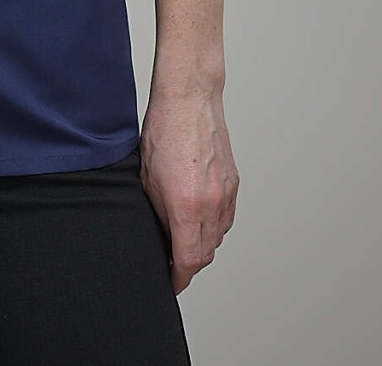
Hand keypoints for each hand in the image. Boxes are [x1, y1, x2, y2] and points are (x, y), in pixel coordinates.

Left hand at [138, 88, 238, 293]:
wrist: (189, 100)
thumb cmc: (164, 132)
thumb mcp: (147, 180)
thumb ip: (159, 215)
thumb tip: (164, 239)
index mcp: (188, 207)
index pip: (188, 261)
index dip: (178, 277)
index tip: (170, 281)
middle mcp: (212, 204)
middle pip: (205, 254)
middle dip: (188, 263)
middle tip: (171, 260)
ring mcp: (226, 194)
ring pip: (218, 237)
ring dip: (202, 244)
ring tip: (183, 237)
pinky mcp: (234, 184)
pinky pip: (226, 217)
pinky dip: (213, 225)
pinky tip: (199, 217)